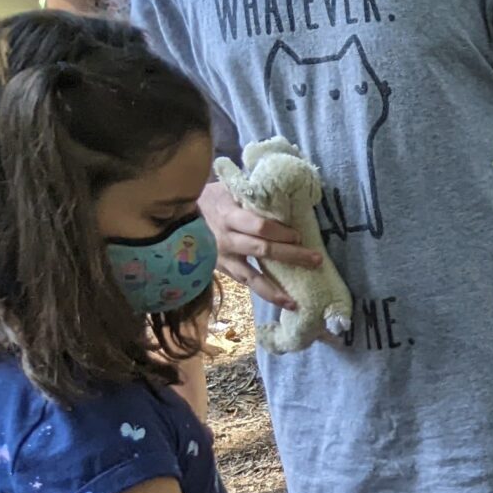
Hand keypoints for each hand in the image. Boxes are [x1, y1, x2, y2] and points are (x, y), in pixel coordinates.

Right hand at [198, 182, 317, 312]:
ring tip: (295, 302)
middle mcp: (226, 239)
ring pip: (252, 277)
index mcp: (229, 215)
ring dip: (276, 290)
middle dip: (292, 256)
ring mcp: (222, 258)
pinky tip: (282, 300)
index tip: (298, 235)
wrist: (176, 215)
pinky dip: (264, 292)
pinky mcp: (222, 269)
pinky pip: (245, 282)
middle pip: (263, 250)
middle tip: (316, 260)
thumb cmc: (210, 198)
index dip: (281, 232)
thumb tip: (285, 192)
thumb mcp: (228, 190)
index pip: (260, 227)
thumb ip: (252, 195)